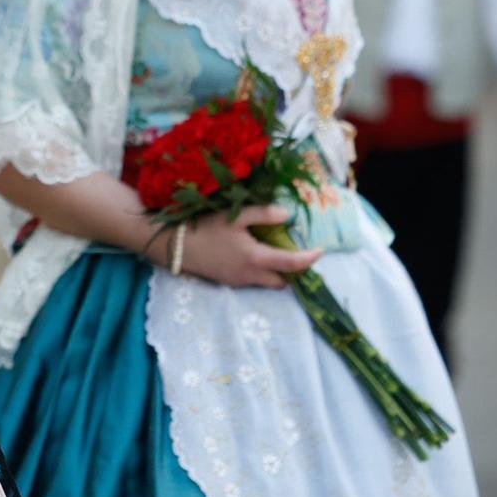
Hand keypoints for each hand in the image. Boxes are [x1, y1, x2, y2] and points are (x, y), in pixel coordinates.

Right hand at [173, 205, 322, 288]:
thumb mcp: (235, 216)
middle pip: (282, 281)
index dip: (309, 259)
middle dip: (292, 271)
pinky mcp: (228, 282)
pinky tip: (250, 253)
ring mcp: (239, 282)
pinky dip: (259, 270)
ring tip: (271, 249)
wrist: (176, 246)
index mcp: (256, 258)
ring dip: (274, 271)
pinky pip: (252, 280)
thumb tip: (287, 214)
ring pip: (266, 282)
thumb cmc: (206, 228)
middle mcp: (250, 276)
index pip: (292, 263)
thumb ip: (263, 214)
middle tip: (294, 252)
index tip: (320, 250)